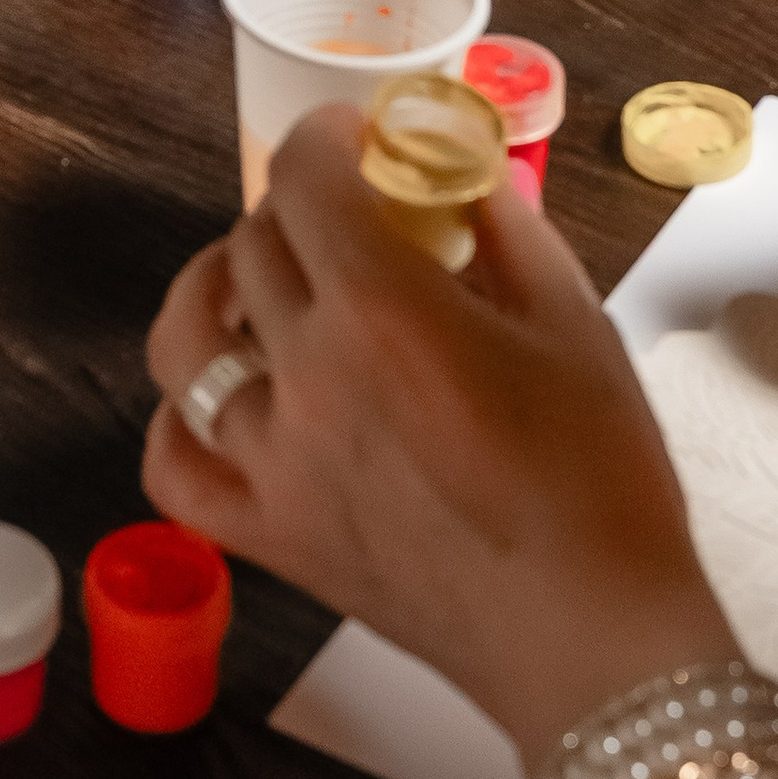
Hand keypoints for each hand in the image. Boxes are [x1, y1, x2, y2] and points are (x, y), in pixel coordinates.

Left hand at [141, 107, 730, 766]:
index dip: (325, 137)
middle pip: (254, 247)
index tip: (356, 139)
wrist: (595, 641)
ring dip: (214, 291)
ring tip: (257, 284)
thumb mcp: (574, 323)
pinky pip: (175, 466)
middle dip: (297, 210)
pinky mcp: (267, 535)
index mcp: (383, 311)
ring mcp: (273, 462)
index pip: (305, 178)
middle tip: (345, 218)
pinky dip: (179, 422)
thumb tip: (461, 170)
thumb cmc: (602, 481)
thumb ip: (506, 228)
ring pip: (187, 341)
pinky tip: (222, 397)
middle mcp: (308, 375)